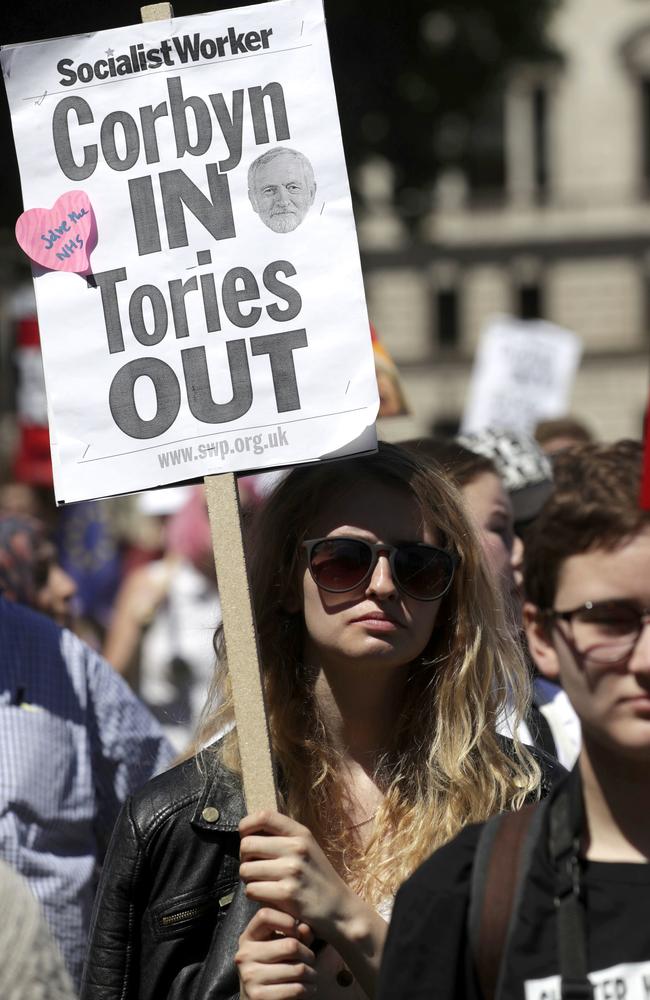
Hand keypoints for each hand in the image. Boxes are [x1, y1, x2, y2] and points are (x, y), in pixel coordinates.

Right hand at [235, 906, 316, 999]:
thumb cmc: (274, 967)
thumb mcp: (281, 945)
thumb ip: (295, 934)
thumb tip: (305, 928)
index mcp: (248, 937)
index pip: (264, 915)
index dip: (286, 920)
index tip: (297, 931)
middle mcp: (244, 954)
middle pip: (290, 945)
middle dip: (308, 954)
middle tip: (311, 959)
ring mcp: (249, 976)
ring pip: (297, 969)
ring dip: (311, 974)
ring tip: (312, 975)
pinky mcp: (258, 996)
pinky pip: (295, 989)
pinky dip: (307, 989)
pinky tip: (308, 988)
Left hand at [239, 811, 352, 939]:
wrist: (340, 910)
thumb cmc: (317, 878)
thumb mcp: (307, 848)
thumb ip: (282, 838)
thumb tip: (247, 833)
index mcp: (300, 833)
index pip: (263, 816)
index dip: (246, 825)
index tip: (244, 836)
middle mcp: (296, 848)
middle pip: (247, 845)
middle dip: (245, 858)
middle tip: (255, 868)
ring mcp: (291, 871)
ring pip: (245, 869)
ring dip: (249, 879)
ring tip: (263, 883)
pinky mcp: (286, 894)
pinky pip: (251, 890)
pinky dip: (255, 895)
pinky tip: (267, 897)